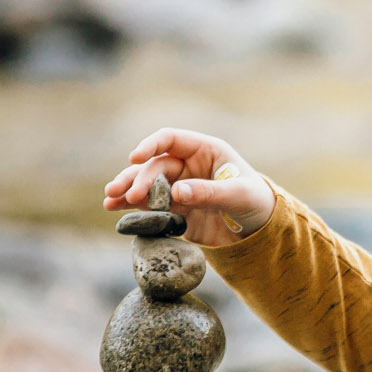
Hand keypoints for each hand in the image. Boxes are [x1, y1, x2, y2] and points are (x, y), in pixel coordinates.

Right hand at [103, 128, 276, 247]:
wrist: (262, 231)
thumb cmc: (256, 202)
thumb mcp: (237, 194)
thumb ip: (208, 192)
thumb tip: (176, 192)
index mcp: (204, 150)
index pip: (170, 140)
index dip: (151, 145)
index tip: (134, 157)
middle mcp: (188, 166)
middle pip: (154, 166)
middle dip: (137, 178)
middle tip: (124, 194)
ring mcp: (180, 188)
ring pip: (147, 186)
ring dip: (127, 191)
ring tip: (109, 201)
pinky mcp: (176, 211)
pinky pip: (152, 208)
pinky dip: (134, 209)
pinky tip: (118, 212)